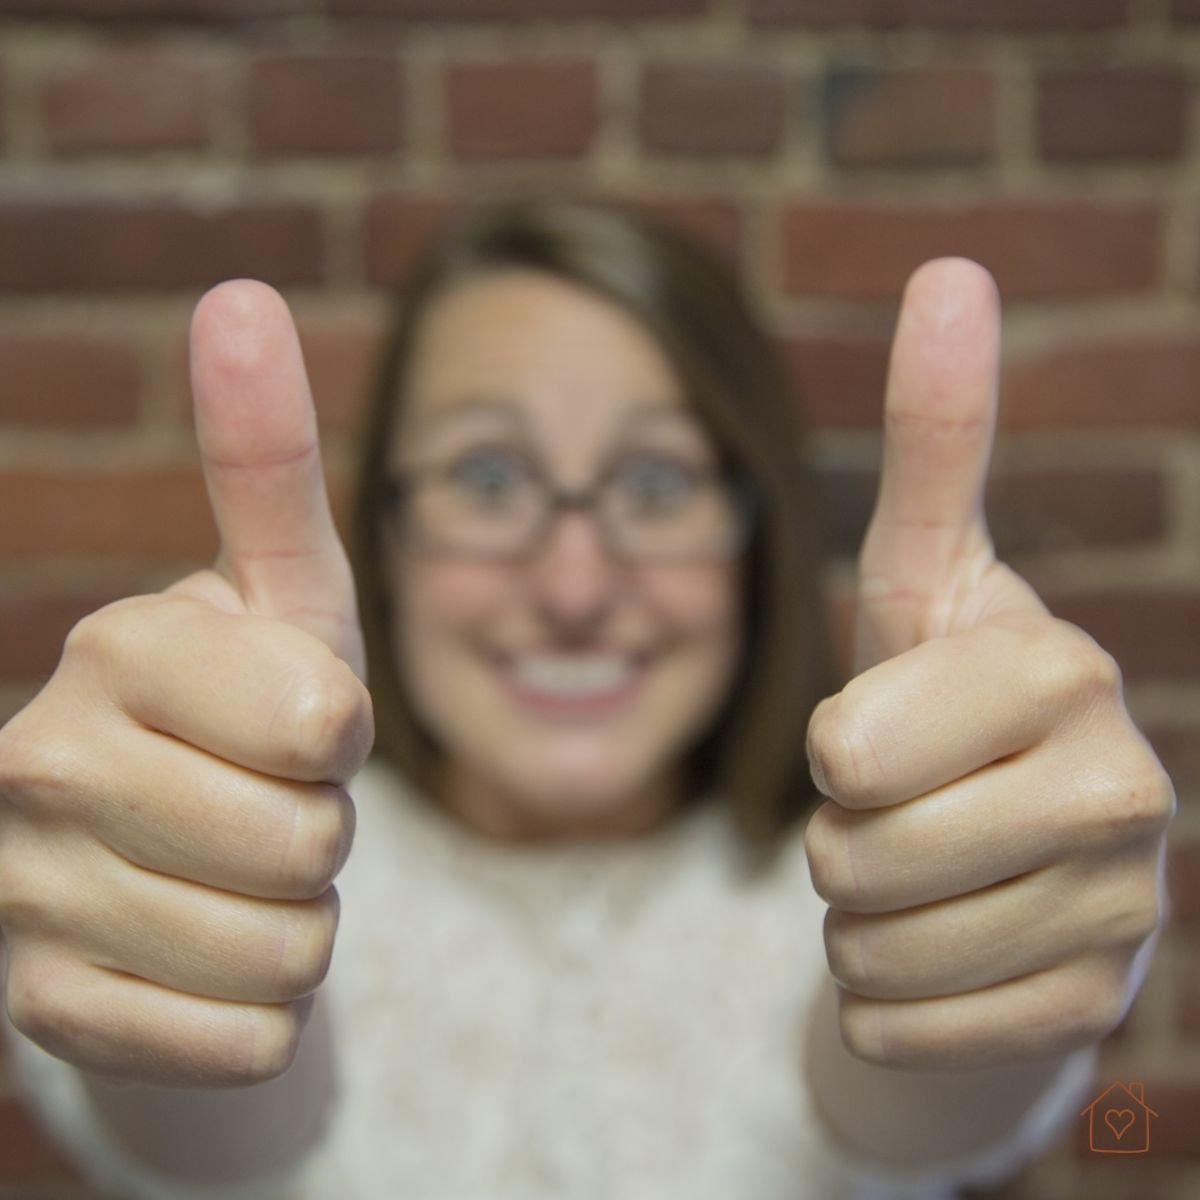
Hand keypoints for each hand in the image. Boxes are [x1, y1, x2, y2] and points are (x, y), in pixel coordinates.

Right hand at [0, 281, 372, 1086]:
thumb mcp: (285, 591)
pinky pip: (242, 1041)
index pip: (324, 723)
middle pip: (311, 845)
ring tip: (237, 872)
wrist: (174, 848)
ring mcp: (28, 900)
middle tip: (268, 802)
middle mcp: (41, 764)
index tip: (294, 720)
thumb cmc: (256, 705)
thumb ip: (266, 457)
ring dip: (297, 920)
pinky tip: (204, 952)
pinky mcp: (46, 1015)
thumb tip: (242, 293)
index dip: (342, 735)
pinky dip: (259, 1011)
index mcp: (116, 646)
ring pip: (286, 953)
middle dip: (324, 833)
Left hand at [803, 259, 1174, 1070]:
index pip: (850, 746)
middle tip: (899, 814)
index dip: (834, 750)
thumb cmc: (939, 708)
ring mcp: (1123, 911)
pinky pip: (897, 1025)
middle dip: (837, 841)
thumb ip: (938, 439)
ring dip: (861, 919)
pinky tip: (946, 952)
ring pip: (870, 948)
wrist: (1005, 865)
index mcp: (1060, 667)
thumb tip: (953, 269)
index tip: (883, 737)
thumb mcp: (923, 577)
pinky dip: (883, 999)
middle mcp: (1122, 785)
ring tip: (926, 875)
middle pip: (850, 853)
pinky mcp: (1092, 1010)